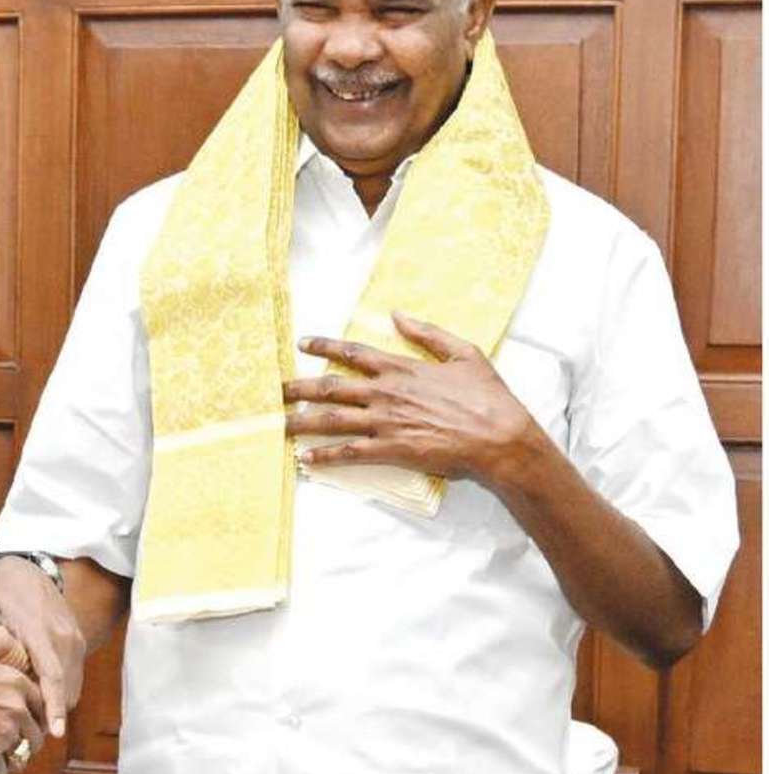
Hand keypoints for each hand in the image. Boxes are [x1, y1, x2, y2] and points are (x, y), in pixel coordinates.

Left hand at [0, 558, 84, 737]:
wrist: (29, 570)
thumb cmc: (1, 594)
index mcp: (39, 631)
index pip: (52, 674)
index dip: (54, 705)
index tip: (55, 733)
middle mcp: (63, 636)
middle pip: (66, 687)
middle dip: (53, 714)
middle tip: (31, 736)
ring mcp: (75, 639)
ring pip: (73, 685)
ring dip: (57, 704)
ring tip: (35, 721)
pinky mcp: (80, 641)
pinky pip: (74, 676)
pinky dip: (61, 691)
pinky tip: (41, 699)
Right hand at [0, 636, 44, 773]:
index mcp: (15, 681)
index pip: (40, 705)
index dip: (32, 717)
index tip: (24, 725)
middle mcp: (16, 707)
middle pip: (34, 734)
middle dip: (24, 743)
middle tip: (12, 749)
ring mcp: (3, 731)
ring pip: (20, 755)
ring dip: (8, 760)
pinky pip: (0, 771)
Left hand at [284, 313, 538, 488]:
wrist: (500, 437)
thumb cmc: (487, 396)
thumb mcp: (464, 352)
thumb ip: (428, 333)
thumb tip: (398, 315)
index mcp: (401, 368)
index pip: (352, 353)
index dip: (324, 347)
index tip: (302, 344)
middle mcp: (386, 393)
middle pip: (331, 388)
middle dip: (299, 387)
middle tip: (275, 389)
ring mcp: (386, 422)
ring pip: (332, 420)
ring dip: (301, 421)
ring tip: (278, 422)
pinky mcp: (391, 450)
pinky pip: (349, 452)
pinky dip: (325, 456)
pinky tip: (305, 458)